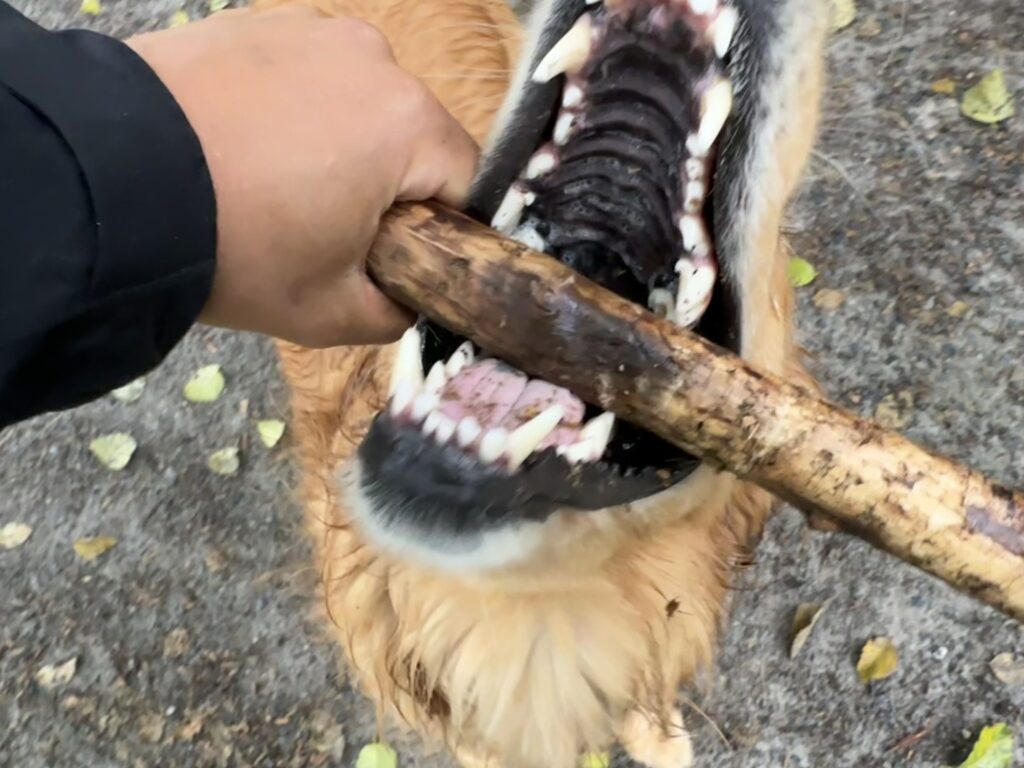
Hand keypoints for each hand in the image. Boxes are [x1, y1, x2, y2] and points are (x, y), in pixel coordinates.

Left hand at [126, 5, 478, 346]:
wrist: (109, 186)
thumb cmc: (236, 250)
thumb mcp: (330, 313)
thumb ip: (397, 312)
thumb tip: (410, 297)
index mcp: (408, 124)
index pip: (468, 183)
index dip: (442, 231)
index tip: (394, 258)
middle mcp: (375, 61)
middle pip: (416, 138)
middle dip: (390, 186)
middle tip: (327, 232)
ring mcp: (315, 34)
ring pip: (362, 104)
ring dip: (344, 145)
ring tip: (279, 187)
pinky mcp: (262, 23)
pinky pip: (309, 78)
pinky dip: (295, 113)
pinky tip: (248, 149)